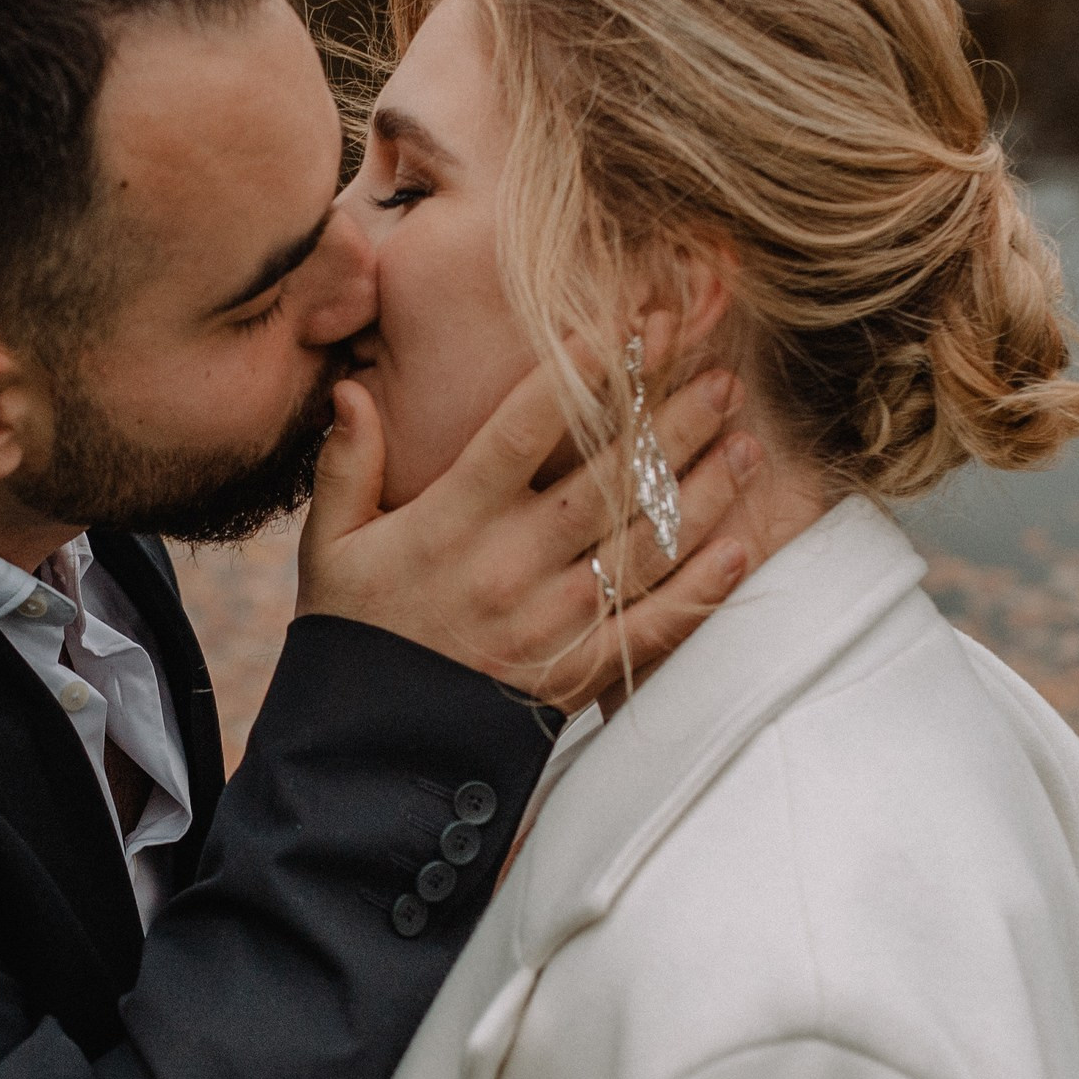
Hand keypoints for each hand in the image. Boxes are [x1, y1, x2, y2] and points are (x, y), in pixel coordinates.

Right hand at [297, 361, 758, 714]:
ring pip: (644, 544)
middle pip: (606, 478)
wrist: (366, 750)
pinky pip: (651, 628)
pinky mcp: (574, 675)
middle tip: (721, 375)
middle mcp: (508, 564)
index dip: (582, 373)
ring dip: (703, 492)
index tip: (630, 328)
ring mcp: (549, 622)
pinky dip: (701, 591)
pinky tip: (739, 548)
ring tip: (748, 442)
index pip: (524, 428)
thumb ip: (346, 464)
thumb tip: (352, 390)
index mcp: (450, 520)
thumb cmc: (352, 634)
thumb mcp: (330, 545)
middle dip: (671, 421)